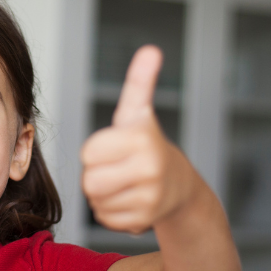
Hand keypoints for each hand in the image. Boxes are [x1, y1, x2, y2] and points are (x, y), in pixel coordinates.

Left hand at [80, 46, 195, 233]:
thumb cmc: (147, 145)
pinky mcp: (144, 220)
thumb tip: (150, 50)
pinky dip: (112, 212)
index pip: (89, 152)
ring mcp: (149, 197)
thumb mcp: (138, 113)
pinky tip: (130, 200)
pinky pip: (106, 218)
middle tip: (117, 168)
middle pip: (90, 181)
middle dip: (97, 175)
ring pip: (96, 201)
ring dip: (102, 195)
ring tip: (124, 184)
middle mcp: (149, 168)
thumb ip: (139, 82)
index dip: (97, 151)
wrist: (180, 187)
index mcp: (141, 138)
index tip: (116, 147)